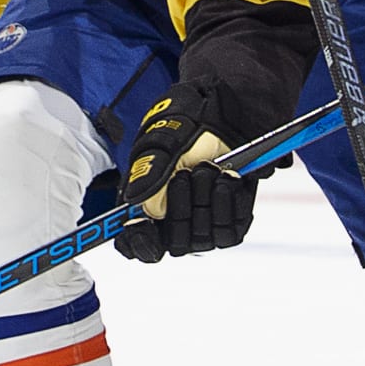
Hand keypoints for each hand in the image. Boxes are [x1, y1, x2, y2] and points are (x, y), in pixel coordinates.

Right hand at [114, 81, 257, 262]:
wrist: (226, 120)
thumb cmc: (186, 131)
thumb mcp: (161, 143)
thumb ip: (147, 172)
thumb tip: (137, 201)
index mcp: (144, 209)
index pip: (135, 245)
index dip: (139, 241)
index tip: (145, 224)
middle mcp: (172, 226)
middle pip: (174, 243)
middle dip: (181, 206)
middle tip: (185, 173)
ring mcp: (202, 229)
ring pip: (202, 238)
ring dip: (206, 198)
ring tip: (209, 168)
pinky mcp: (229, 225)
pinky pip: (229, 232)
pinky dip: (229, 203)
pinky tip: (227, 178)